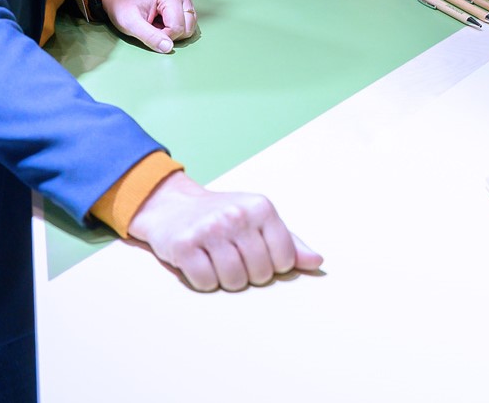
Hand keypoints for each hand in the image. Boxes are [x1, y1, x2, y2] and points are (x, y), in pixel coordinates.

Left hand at [101, 0, 195, 53]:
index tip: (147, 30)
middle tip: (151, 27)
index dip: (161, 36)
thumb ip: (150, 36)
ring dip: (172, 34)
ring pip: (189, 30)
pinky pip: (187, 28)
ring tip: (156, 25)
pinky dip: (174, 31)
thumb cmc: (124, 8)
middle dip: (169, 35)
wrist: (121, 0)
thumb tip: (168, 48)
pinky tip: (162, 24)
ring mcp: (186, 0)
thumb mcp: (131, 24)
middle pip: (186, 29)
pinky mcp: (186, 7)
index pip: (177, 28)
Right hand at [127, 172, 323, 291]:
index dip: (272, 266)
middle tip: (232, 256)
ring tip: (216, 259)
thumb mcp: (258, 220)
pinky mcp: (184, 245)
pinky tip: (199, 262)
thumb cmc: (222, 216)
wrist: (171, 205)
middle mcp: (236, 215)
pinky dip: (204, 280)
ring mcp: (209, 229)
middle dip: (249, 274)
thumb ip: (289, 242)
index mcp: (261, 208)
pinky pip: (206, 283)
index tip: (257, 254)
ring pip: (235, 281)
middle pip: (260, 274)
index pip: (285, 260)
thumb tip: (317, 262)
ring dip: (226, 279)